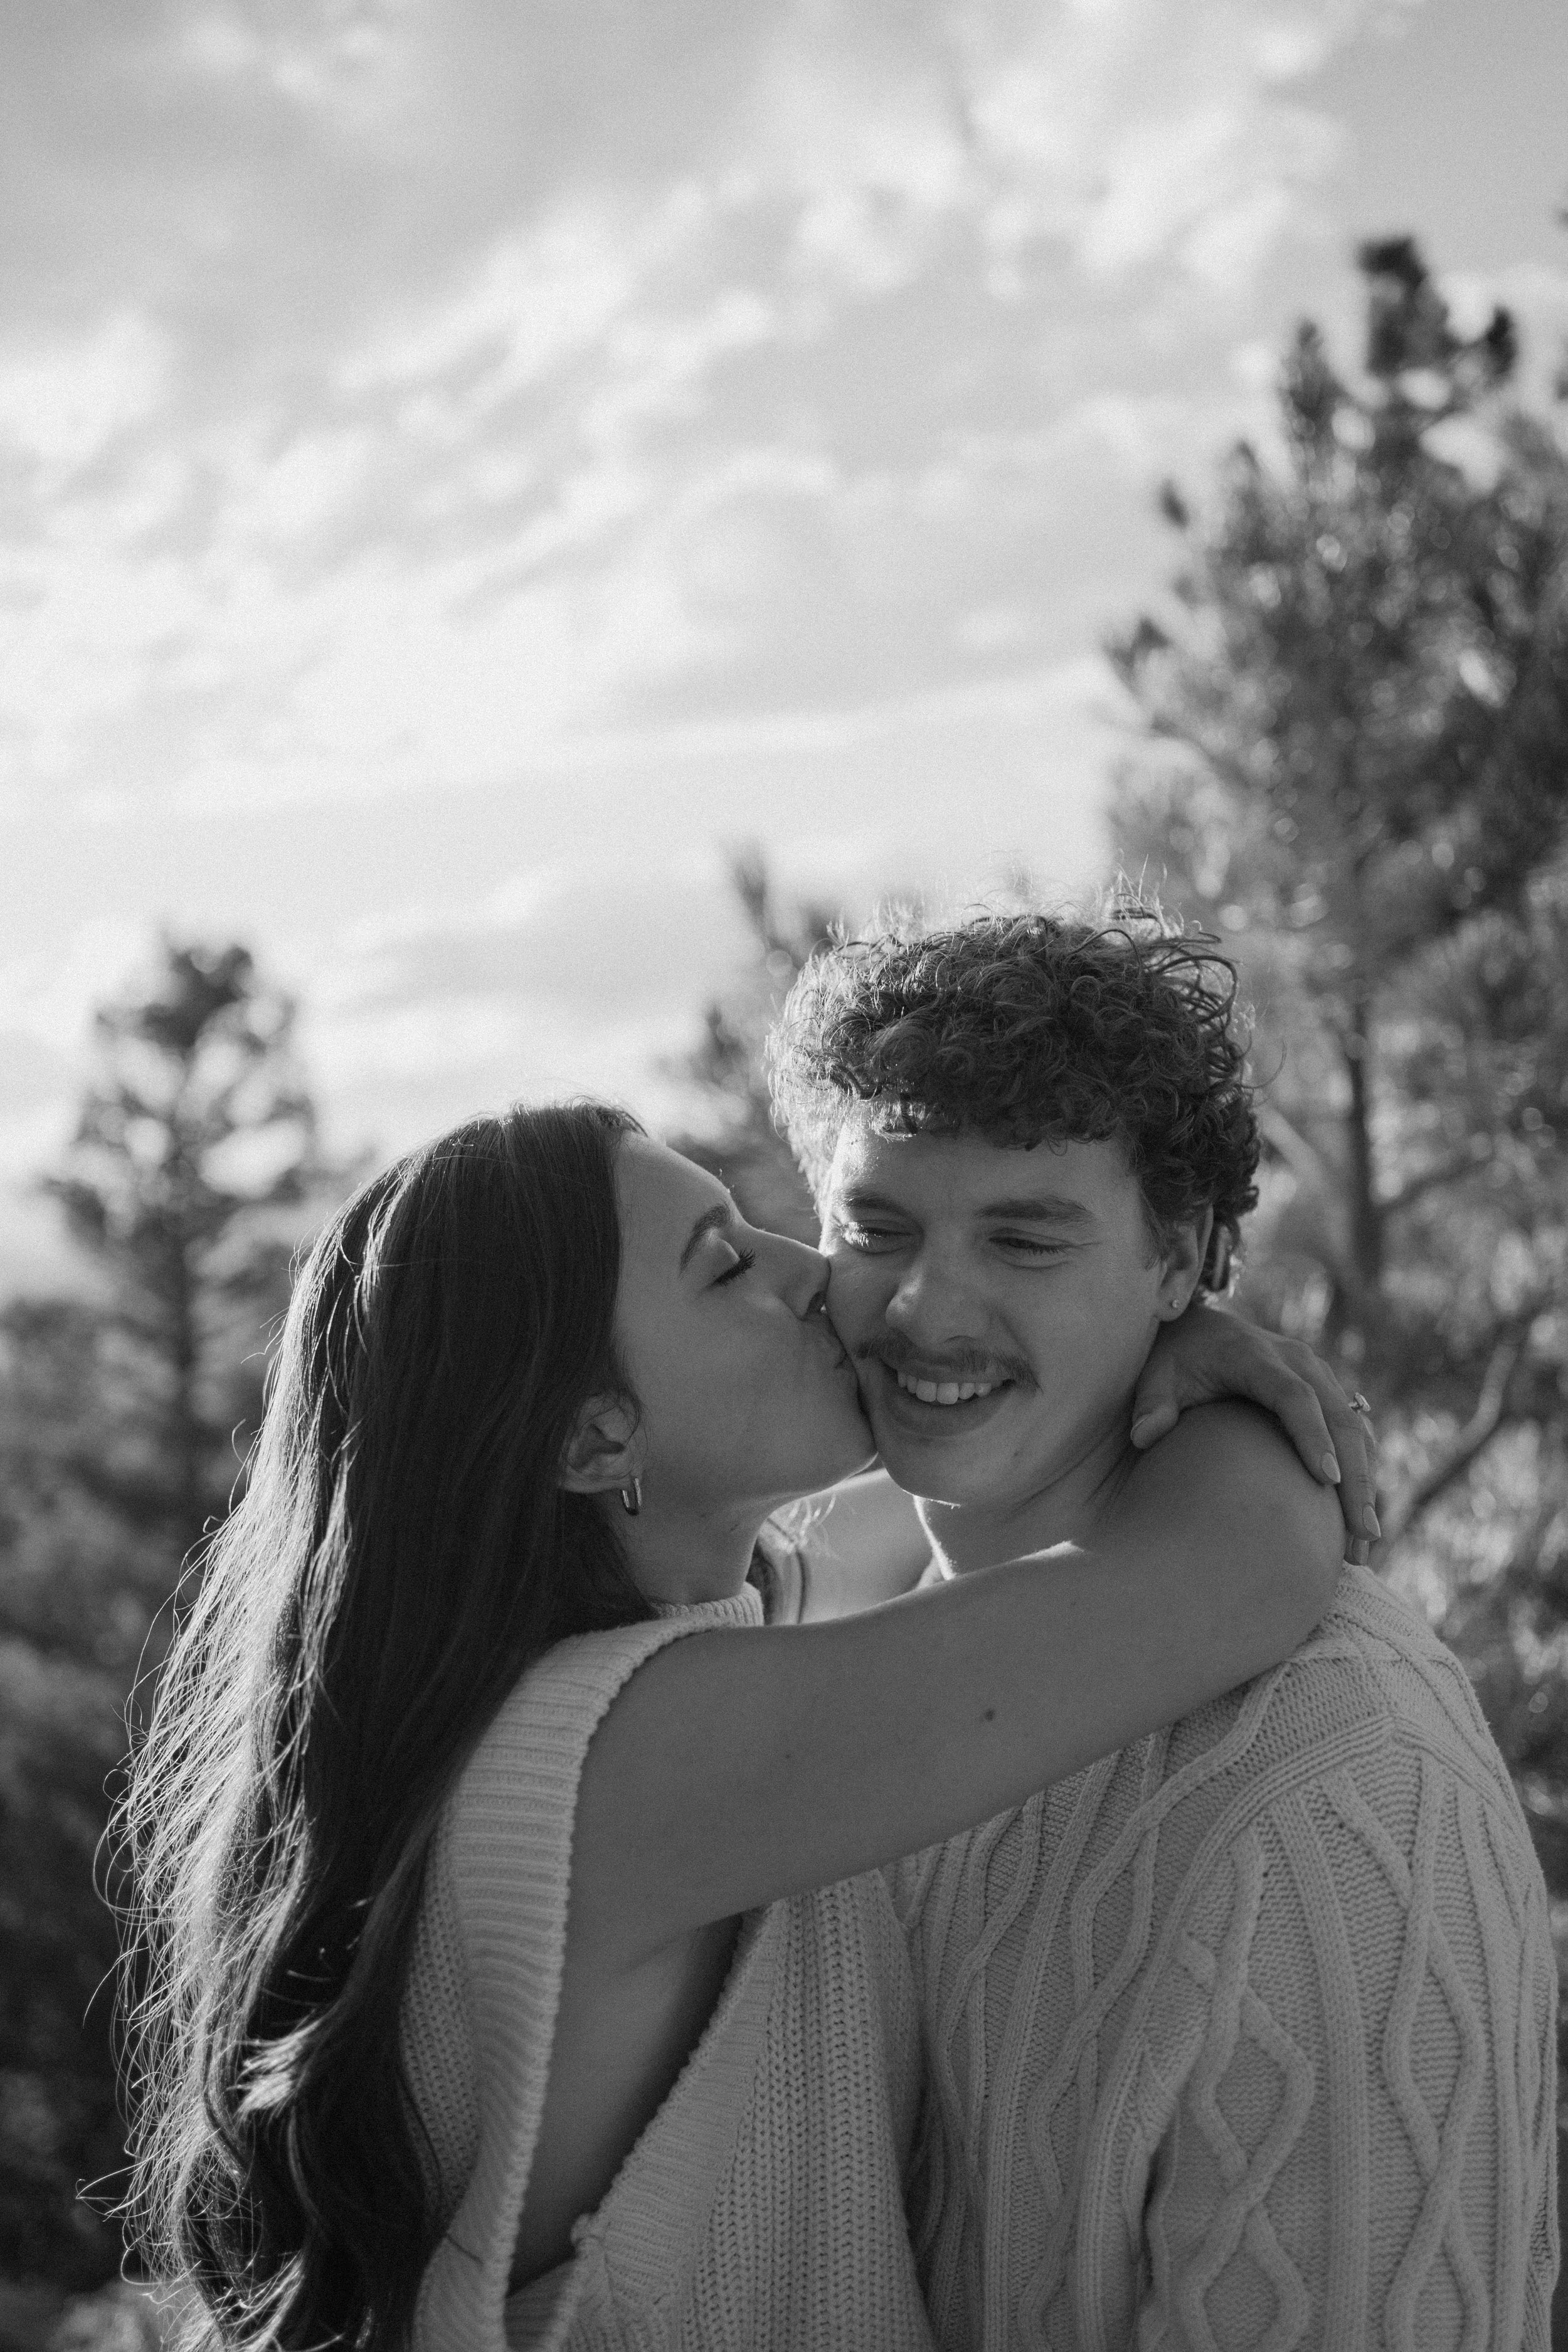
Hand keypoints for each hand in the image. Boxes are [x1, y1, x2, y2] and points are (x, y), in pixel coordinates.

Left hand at [1129, 1306, 1379, 1561]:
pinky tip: (1360, 1519)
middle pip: (1339, 1418)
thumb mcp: (1157, 1373)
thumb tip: (1144, 1436)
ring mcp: (1318, 1376)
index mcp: (1255, 1356)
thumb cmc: (1176, 1358)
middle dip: (1356, 1476)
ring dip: (1367, 1483)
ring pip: (1356, 1429)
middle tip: (1361, 1532)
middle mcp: (1297, 1362)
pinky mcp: (1326, 1393)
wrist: (1200, 1328)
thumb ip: (1152, 1402)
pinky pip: (1356, 1432)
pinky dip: (1364, 1472)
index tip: (1326, 1480)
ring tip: (1366, 1541)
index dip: (1311, 1435)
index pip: (1293, 1396)